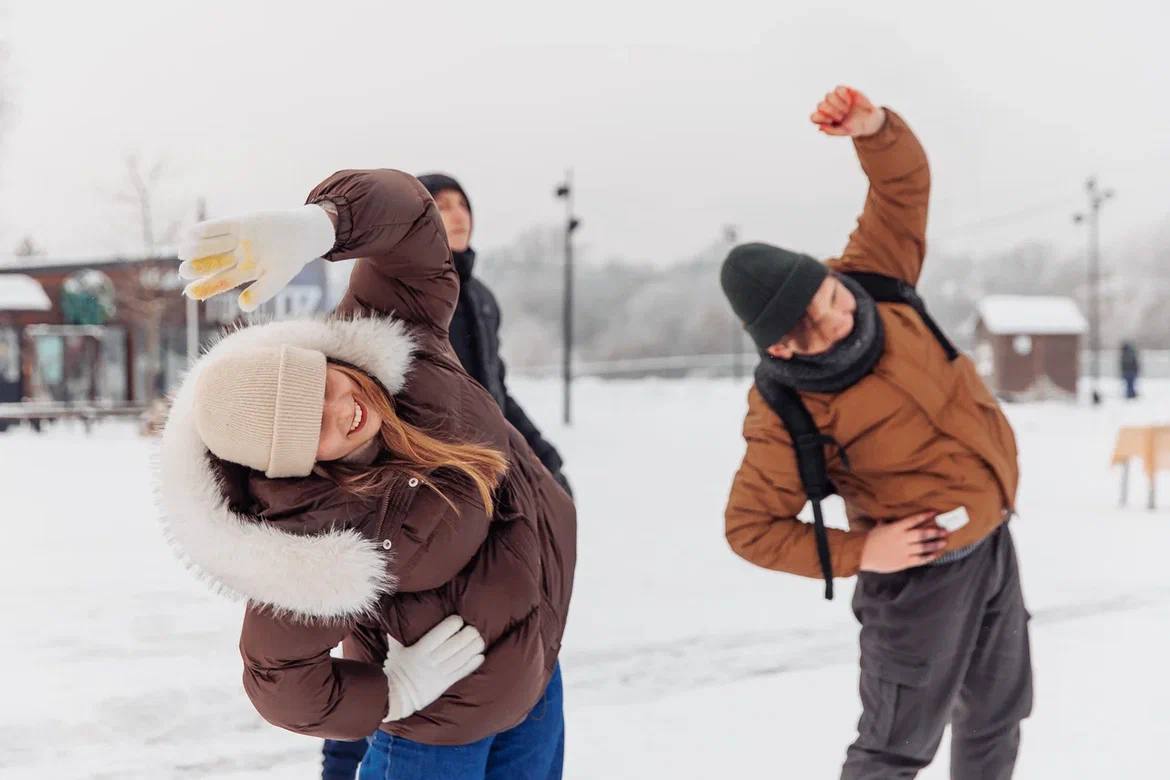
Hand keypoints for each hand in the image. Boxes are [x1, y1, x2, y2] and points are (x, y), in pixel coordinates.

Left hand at [178, 204, 335, 312]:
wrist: (304, 233)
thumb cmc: (292, 259)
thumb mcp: (279, 278)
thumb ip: (262, 292)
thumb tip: (243, 306)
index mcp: (245, 272)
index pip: (221, 281)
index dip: (205, 287)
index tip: (189, 293)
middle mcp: (237, 256)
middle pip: (214, 263)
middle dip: (198, 267)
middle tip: (182, 272)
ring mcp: (238, 239)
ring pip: (213, 245)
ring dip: (197, 249)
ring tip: (182, 252)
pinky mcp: (240, 223)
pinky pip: (219, 226)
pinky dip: (205, 229)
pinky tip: (190, 234)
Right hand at [382, 615, 484, 721]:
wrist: (397, 697)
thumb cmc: (396, 669)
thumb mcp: (395, 651)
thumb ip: (396, 635)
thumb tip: (392, 616)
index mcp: (418, 651)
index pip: (437, 635)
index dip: (450, 626)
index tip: (458, 619)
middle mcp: (430, 662)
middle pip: (453, 647)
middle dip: (466, 636)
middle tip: (474, 628)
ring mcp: (438, 673)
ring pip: (460, 659)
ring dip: (472, 648)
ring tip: (480, 639)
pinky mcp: (444, 684)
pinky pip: (460, 673)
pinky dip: (471, 665)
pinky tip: (480, 656)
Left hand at [809, 85, 885, 137]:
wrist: (869, 120)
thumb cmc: (854, 127)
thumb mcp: (844, 132)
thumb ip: (831, 131)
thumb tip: (820, 127)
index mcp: (825, 119)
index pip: (814, 117)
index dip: (821, 118)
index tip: (831, 121)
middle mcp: (828, 108)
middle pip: (820, 105)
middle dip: (831, 111)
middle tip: (841, 116)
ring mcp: (835, 98)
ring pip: (828, 96)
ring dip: (838, 104)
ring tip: (846, 110)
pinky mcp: (844, 91)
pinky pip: (838, 89)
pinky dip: (843, 96)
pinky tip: (849, 102)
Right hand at [859, 512, 947, 572]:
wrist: (862, 554)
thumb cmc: (869, 539)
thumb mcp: (878, 528)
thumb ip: (886, 523)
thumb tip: (888, 518)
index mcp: (896, 528)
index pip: (914, 520)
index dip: (925, 516)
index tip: (935, 513)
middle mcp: (902, 538)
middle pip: (923, 533)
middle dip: (936, 531)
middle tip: (946, 530)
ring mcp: (904, 550)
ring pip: (925, 546)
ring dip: (936, 544)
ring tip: (945, 541)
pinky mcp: (904, 561)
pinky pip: (921, 559)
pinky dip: (930, 556)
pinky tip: (936, 554)